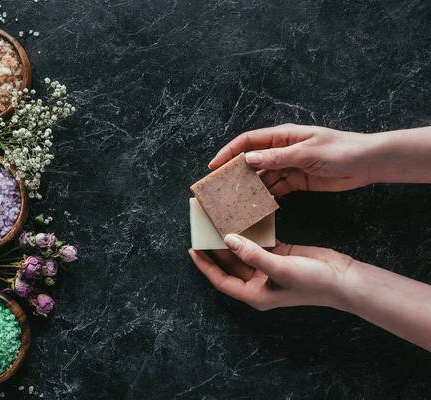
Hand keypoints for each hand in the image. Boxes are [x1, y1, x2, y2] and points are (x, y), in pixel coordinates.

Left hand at [189, 235, 355, 310]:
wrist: (342, 279)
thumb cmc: (313, 282)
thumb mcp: (280, 268)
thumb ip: (252, 254)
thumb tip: (228, 240)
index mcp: (255, 293)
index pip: (221, 280)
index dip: (205, 266)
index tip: (192, 250)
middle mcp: (258, 282)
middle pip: (229, 266)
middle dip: (215, 250)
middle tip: (203, 231)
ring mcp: (268, 269)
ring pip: (242, 254)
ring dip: (231, 241)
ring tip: (217, 223)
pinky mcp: (279, 256)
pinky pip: (258, 244)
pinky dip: (250, 234)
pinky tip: (241, 221)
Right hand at [209, 124, 374, 196]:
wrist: (366, 163)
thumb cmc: (339, 150)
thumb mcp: (306, 152)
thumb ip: (277, 157)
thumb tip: (248, 159)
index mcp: (282, 136)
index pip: (248, 142)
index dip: (229, 152)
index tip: (214, 166)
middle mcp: (282, 150)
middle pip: (252, 160)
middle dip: (236, 172)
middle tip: (221, 187)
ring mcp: (288, 166)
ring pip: (262, 176)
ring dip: (251, 187)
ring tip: (237, 200)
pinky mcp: (297, 180)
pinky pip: (276, 188)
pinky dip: (267, 196)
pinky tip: (258, 205)